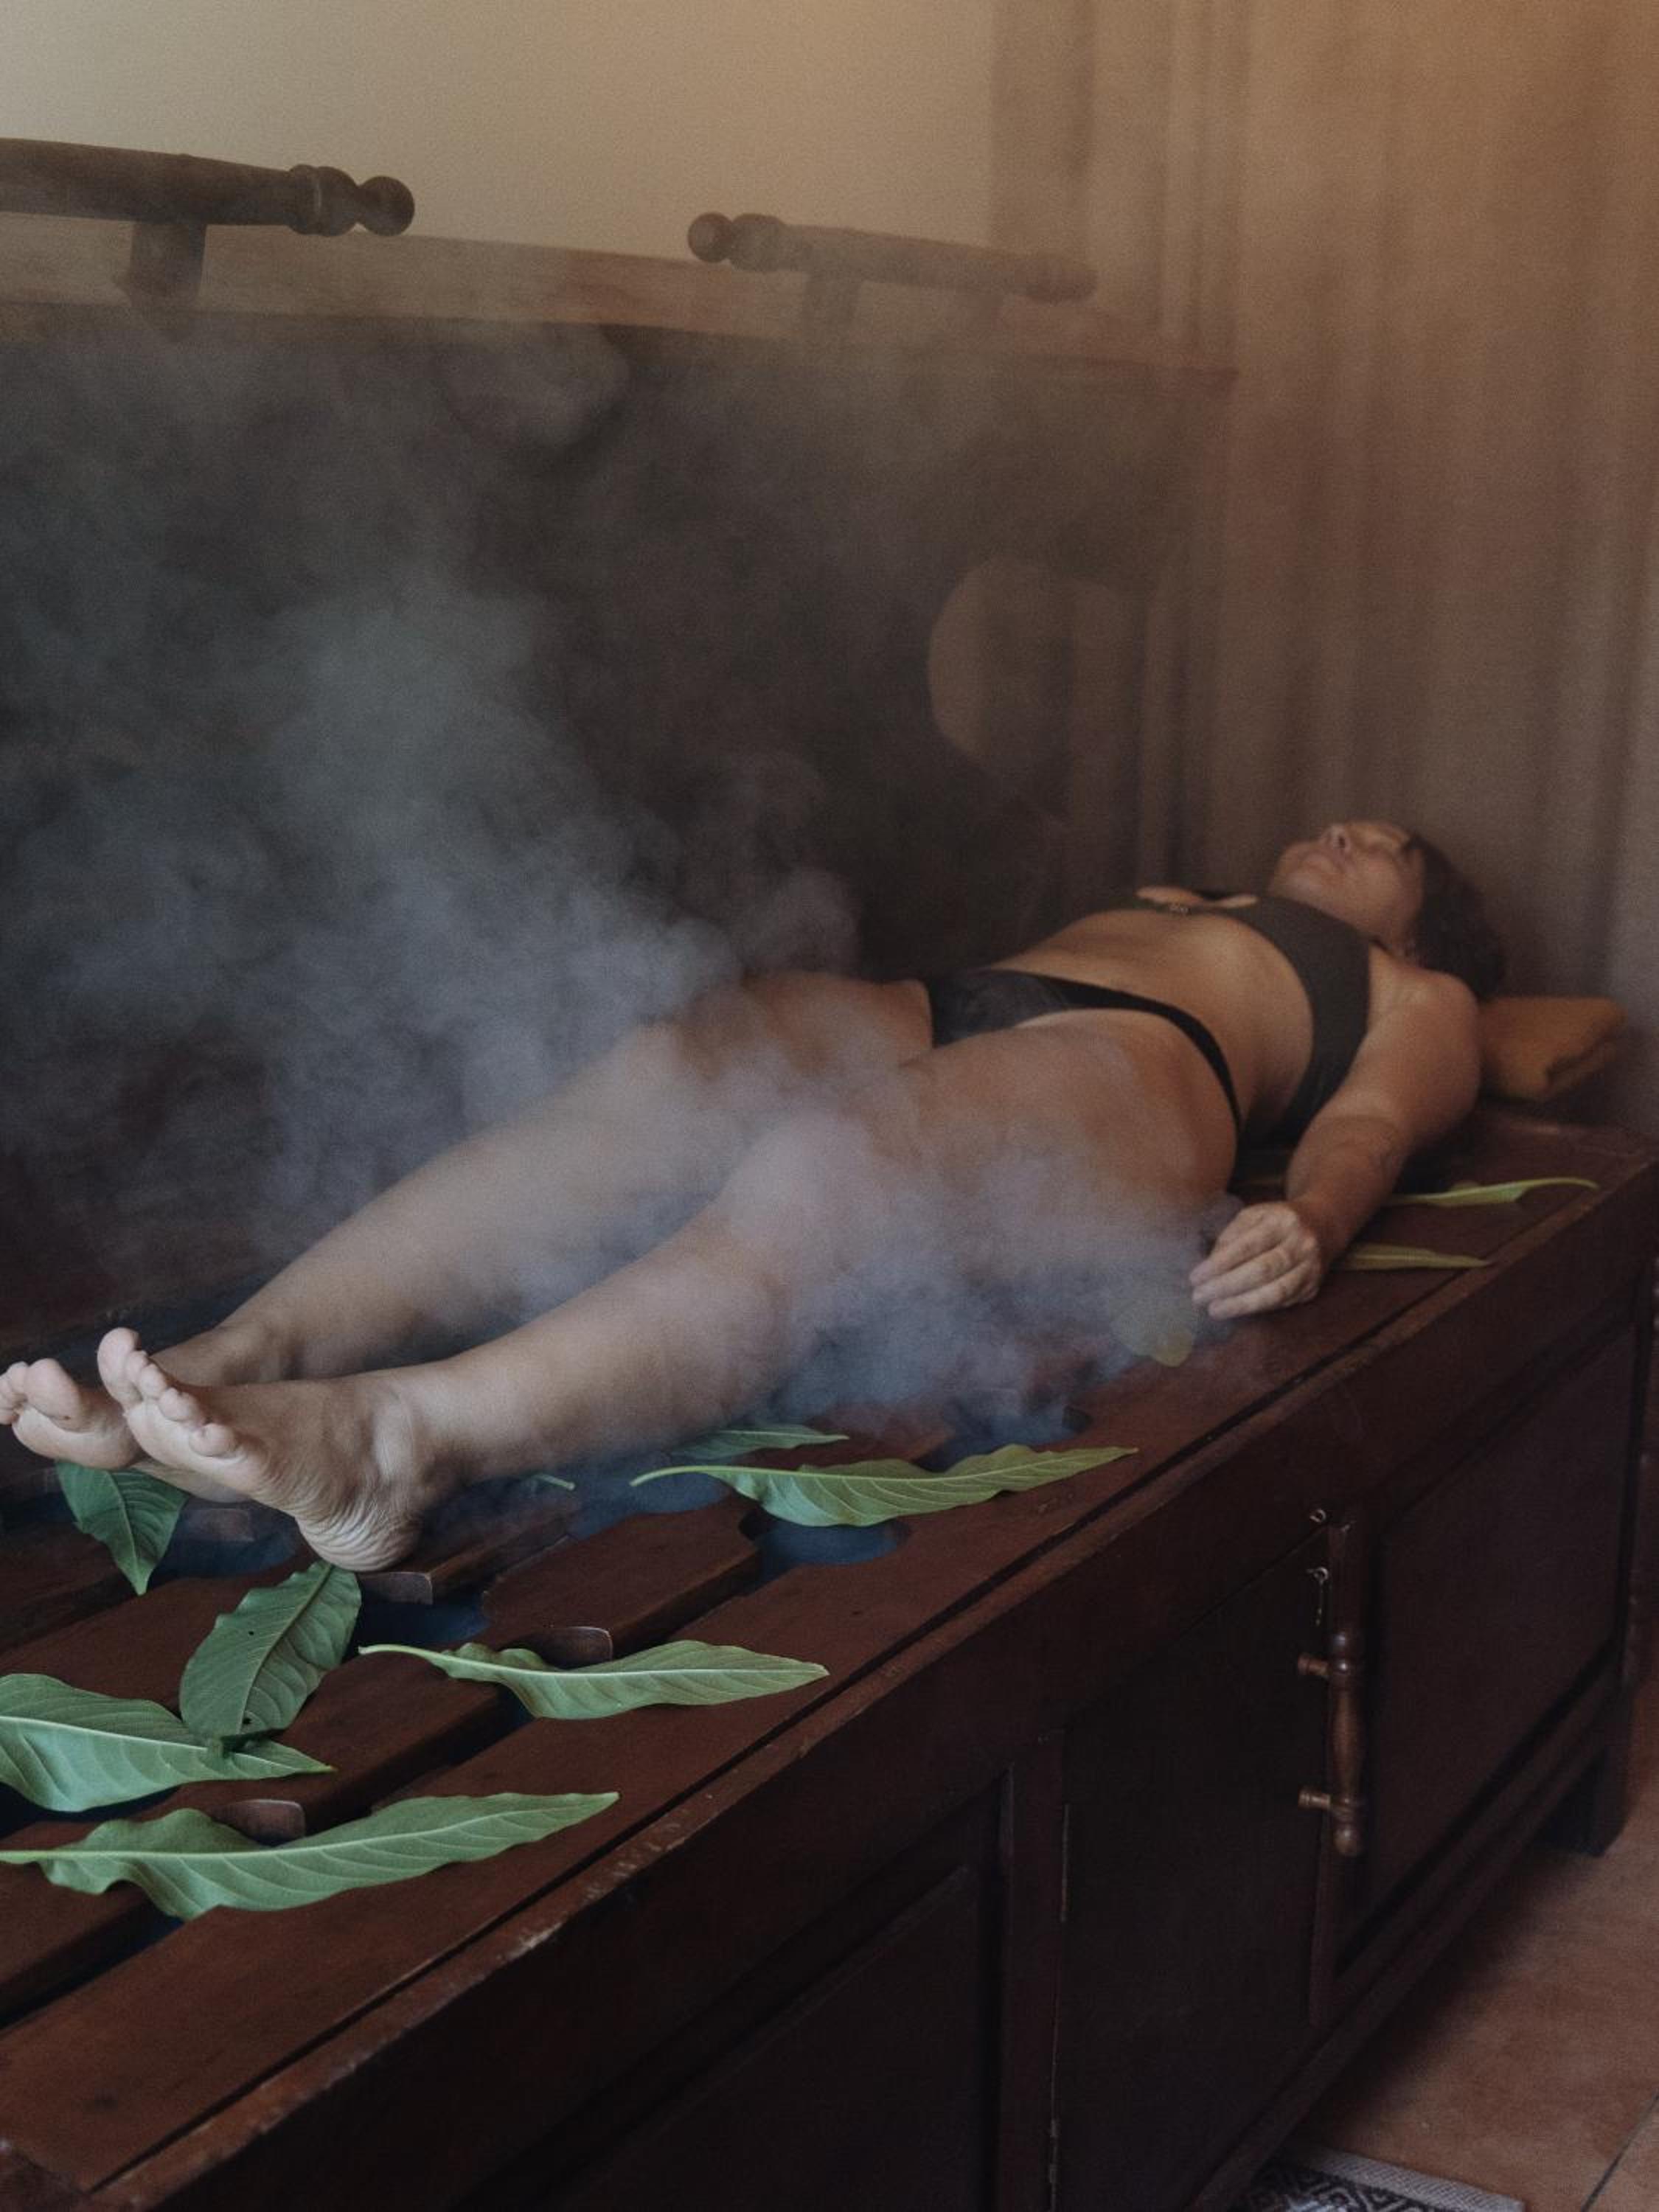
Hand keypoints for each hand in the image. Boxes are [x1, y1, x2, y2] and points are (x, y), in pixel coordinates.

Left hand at [1189, 1201, 1325, 1318]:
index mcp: (1282, 1221)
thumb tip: (1208, 1267)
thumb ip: (1230, 1237)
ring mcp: (1311, 1268)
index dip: (1220, 1264)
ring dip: (1241, 1304)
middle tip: (1199, 1297)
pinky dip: (1257, 1308)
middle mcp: (1301, 1244)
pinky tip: (1237, 1309)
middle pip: (1262, 1271)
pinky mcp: (1313, 1288)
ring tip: (1214, 1310)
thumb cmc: (1277, 1221)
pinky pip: (1283, 1302)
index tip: (1195, 1278)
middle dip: (1227, 1287)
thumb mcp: (1253, 1216)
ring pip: (1276, 1292)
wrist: (1324, 1225)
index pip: (1247, 1246)